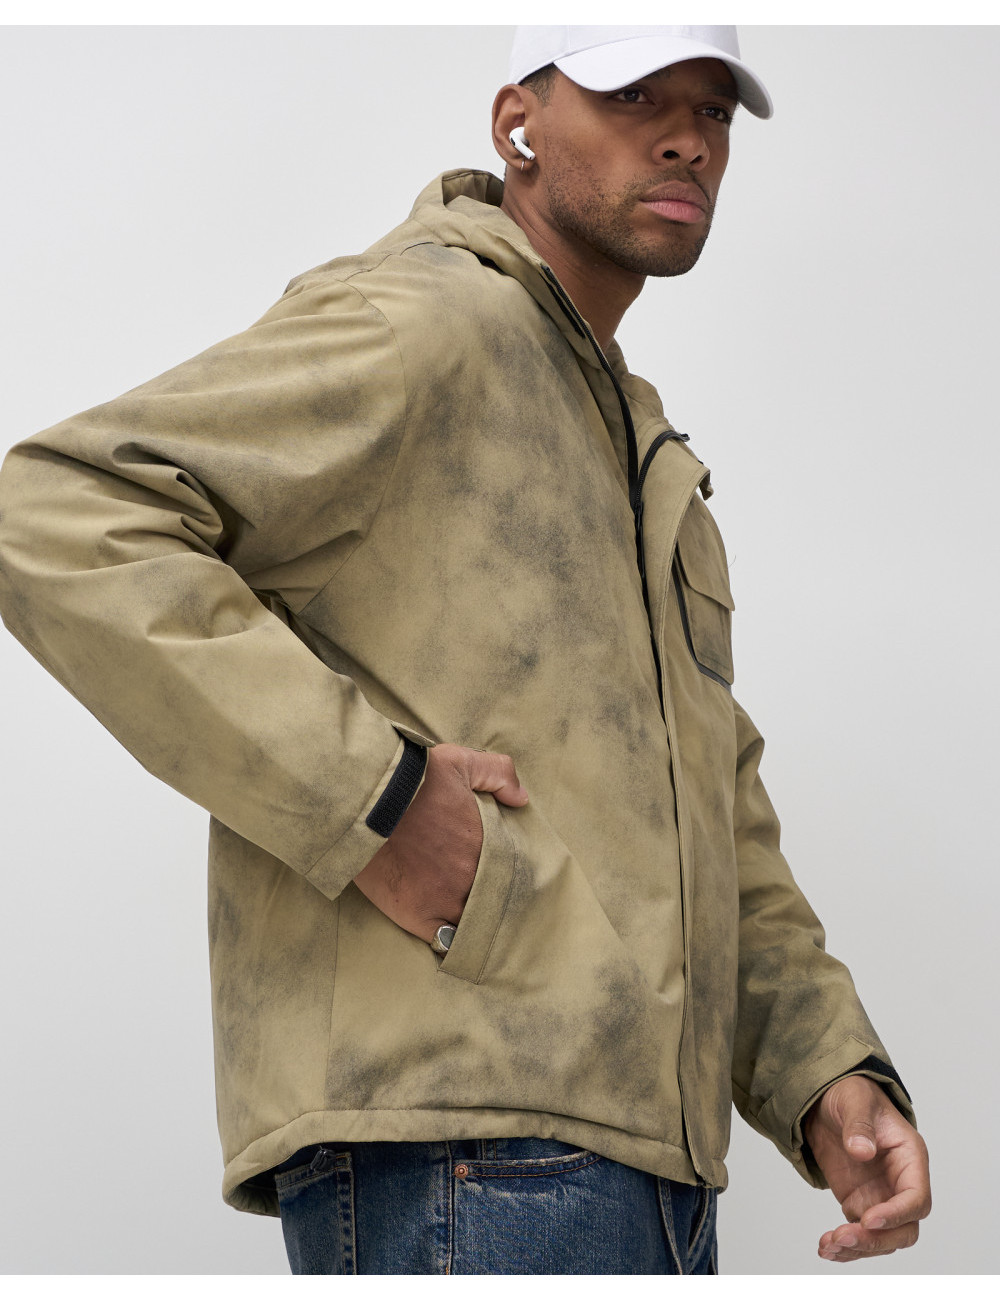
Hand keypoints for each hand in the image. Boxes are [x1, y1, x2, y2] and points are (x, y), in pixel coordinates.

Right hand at [353, 743, 527, 945]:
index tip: (494, 867)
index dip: (504, 869)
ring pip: (472, 920)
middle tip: (477, 890)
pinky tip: (447, 934)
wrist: (365, 802)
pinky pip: (444, 940)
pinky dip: (448, 939)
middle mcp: (472, 875)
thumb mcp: (459, 761)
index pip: (510, 867)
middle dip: (489, 894)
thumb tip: (520, 798)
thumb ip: (498, 773)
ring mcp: (446, 899)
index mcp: (486, 843)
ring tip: (464, 914)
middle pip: (492, 895)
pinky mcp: (417, 916)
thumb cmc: (411, 780)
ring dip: (470, 917)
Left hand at [803, 1074, 930, 1263]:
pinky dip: (845, 1246)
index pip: (916, 1198)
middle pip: (904, 1229)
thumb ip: (859, 1123)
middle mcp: (900, 1183)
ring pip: (883, 1239)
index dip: (897, 1213)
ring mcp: (880, 1197)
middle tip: (843, 1237)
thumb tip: (861, 1150)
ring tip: (828, 1245)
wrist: (828, 1099)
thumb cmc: (852, 1094)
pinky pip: (860, 1234)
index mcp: (910, 1158)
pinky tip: (826, 1247)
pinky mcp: (860, 1203)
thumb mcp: (855, 1099)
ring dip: (858, 1248)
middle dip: (876, 1239)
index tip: (869, 1219)